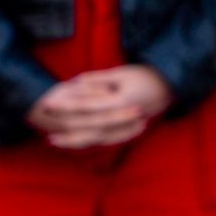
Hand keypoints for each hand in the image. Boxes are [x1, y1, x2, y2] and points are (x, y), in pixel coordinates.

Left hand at [29, 66, 172, 148]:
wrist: (171, 88)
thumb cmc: (147, 76)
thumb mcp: (121, 73)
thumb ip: (97, 80)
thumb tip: (73, 83)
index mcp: (122, 102)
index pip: (88, 106)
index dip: (67, 105)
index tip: (49, 103)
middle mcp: (124, 118)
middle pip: (90, 128)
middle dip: (65, 128)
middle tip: (44, 128)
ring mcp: (129, 128)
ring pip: (97, 139)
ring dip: (74, 141)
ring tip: (54, 140)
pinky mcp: (130, 132)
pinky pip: (107, 141)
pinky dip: (91, 143)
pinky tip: (76, 143)